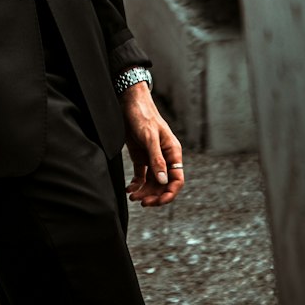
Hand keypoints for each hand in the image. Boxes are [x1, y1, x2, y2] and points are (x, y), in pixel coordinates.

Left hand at [121, 82, 184, 206]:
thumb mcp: (150, 137)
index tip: (158, 202)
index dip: (170, 193)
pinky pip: (142, 176)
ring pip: (152, 182)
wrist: (128, 102)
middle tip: (142, 202)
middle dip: (154, 195)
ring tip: (132, 197)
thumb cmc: (143, 115)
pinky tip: (129, 189)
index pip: (177, 179)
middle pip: (164, 184)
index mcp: (173, 152)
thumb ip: (157, 159)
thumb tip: (163, 181)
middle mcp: (165, 157)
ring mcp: (152, 158)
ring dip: (144, 192)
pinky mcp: (141, 157)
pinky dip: (136, 184)